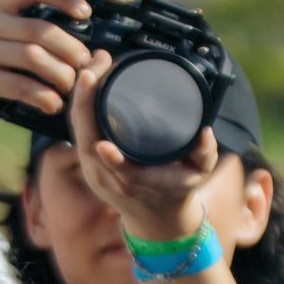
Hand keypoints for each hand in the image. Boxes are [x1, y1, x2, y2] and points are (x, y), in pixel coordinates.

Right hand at [0, 0, 93, 129]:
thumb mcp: (5, 37)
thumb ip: (32, 31)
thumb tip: (84, 37)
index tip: (86, 14)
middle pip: (38, 29)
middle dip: (69, 47)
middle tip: (85, 63)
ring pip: (32, 57)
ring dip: (59, 74)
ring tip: (71, 86)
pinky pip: (20, 86)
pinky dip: (43, 96)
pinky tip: (54, 104)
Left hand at [66, 50, 220, 243]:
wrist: (156, 219)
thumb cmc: (177, 191)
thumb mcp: (197, 174)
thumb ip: (204, 154)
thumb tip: (205, 133)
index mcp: (130, 182)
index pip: (111, 165)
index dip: (104, 148)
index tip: (102, 134)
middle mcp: (105, 176)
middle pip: (85, 136)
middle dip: (84, 100)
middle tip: (97, 65)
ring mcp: (92, 168)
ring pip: (77, 128)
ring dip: (80, 95)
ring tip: (94, 64)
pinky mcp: (87, 159)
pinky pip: (77, 128)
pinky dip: (80, 103)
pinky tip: (87, 79)